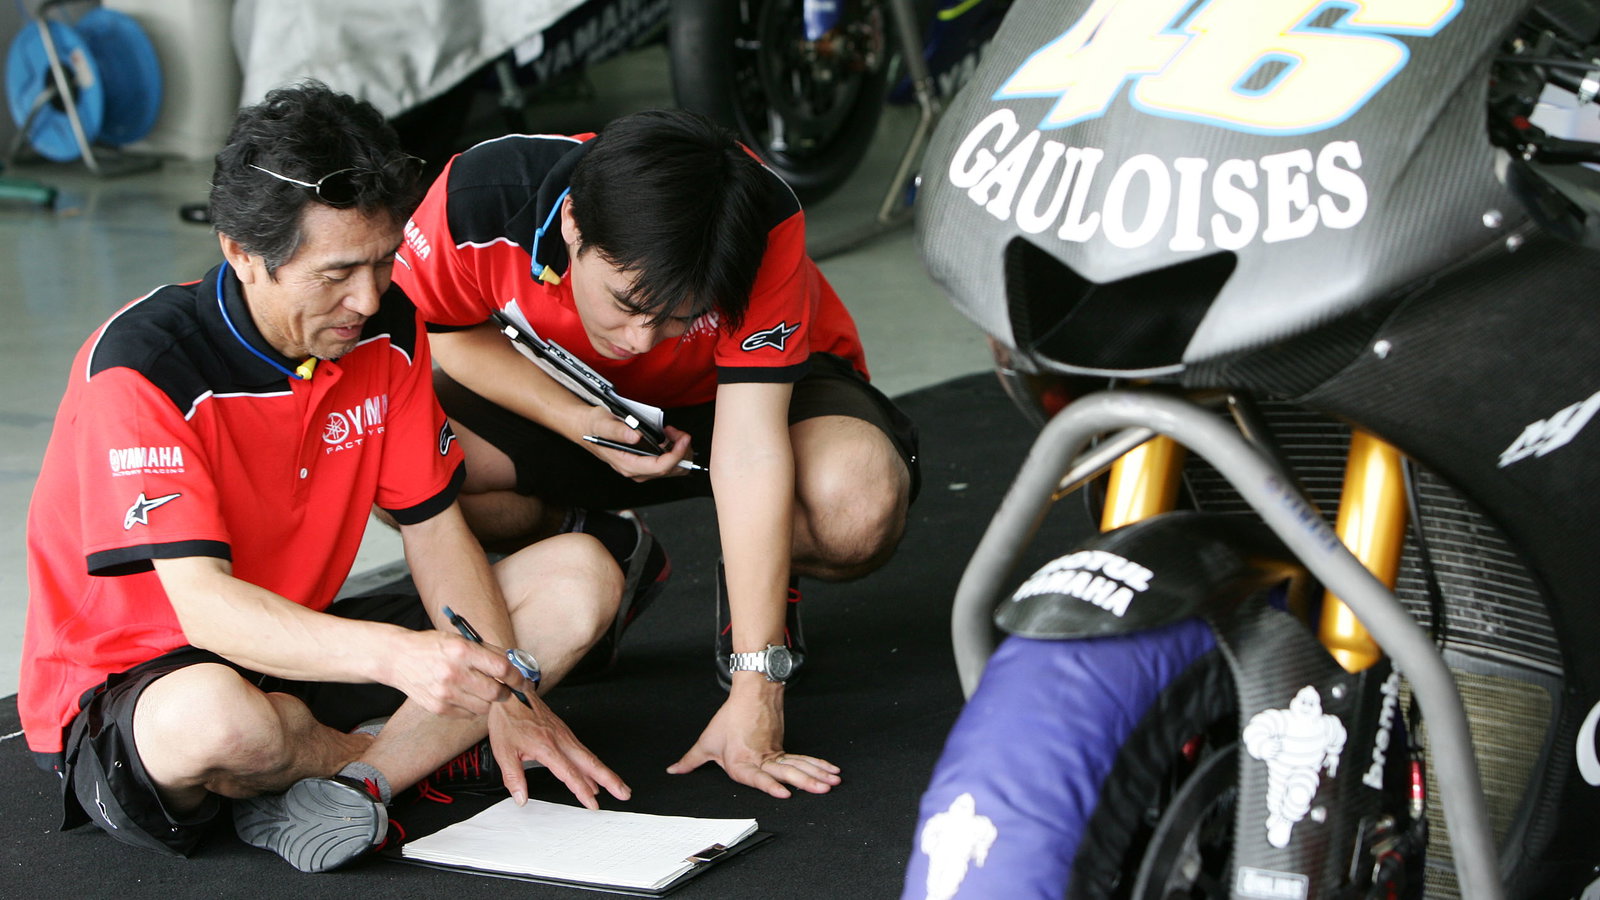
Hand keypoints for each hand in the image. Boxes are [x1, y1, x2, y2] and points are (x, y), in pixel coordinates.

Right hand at [385, 628, 522, 717]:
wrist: (398, 658)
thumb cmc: (433, 647)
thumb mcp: (460, 640)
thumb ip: (488, 653)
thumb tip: (515, 666)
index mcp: (462, 651)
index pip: (502, 668)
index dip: (518, 678)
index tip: (524, 682)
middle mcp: (454, 673)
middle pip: (496, 693)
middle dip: (505, 692)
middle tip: (504, 688)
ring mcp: (445, 693)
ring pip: (484, 707)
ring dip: (489, 701)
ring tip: (479, 689)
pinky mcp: (439, 708)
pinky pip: (468, 714)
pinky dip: (472, 707)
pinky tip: (464, 695)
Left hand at [487, 697, 631, 808]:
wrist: (513, 695)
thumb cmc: (509, 720)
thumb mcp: (503, 751)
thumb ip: (514, 777)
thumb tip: (521, 798)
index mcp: (547, 747)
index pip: (570, 773)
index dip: (582, 790)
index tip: (592, 804)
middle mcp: (561, 740)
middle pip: (591, 763)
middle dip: (610, 780)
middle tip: (624, 792)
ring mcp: (565, 736)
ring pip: (590, 757)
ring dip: (605, 773)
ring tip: (617, 787)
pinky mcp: (565, 733)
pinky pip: (583, 751)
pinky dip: (592, 765)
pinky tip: (593, 775)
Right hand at [579, 409, 694, 480]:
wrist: (587, 429)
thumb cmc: (594, 427)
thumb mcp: (603, 424)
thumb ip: (618, 431)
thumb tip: (635, 436)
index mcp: (627, 464)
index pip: (659, 467)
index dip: (676, 454)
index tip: (683, 439)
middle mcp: (636, 471)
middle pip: (671, 469)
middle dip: (680, 450)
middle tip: (677, 432)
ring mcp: (642, 468)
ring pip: (672, 468)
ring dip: (679, 450)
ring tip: (671, 432)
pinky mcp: (645, 463)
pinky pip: (668, 462)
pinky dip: (673, 449)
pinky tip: (667, 437)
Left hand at [666, 679, 840, 797]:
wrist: (751, 692)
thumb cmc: (730, 718)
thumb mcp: (707, 742)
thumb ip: (691, 761)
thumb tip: (673, 770)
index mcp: (741, 762)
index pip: (758, 777)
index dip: (771, 785)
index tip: (785, 792)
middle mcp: (761, 760)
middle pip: (787, 771)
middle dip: (808, 781)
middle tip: (824, 788)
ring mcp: (775, 752)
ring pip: (799, 765)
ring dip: (818, 773)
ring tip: (833, 782)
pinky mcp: (783, 747)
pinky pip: (802, 759)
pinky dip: (817, 765)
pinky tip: (830, 771)